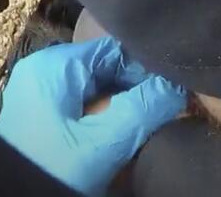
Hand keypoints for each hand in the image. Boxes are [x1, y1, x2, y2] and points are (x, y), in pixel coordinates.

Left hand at [0, 38, 186, 196]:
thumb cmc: (51, 172)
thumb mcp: (104, 144)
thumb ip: (144, 109)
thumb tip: (179, 85)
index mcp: (53, 66)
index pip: (116, 49)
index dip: (150, 70)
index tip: (176, 93)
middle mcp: (44, 73)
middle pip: (108, 69)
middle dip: (138, 91)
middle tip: (168, 112)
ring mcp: (41, 98)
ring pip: (99, 91)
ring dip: (125, 109)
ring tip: (151, 125)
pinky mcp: (43, 121)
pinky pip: (85, 110)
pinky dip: (107, 122)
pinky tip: (124, 139)